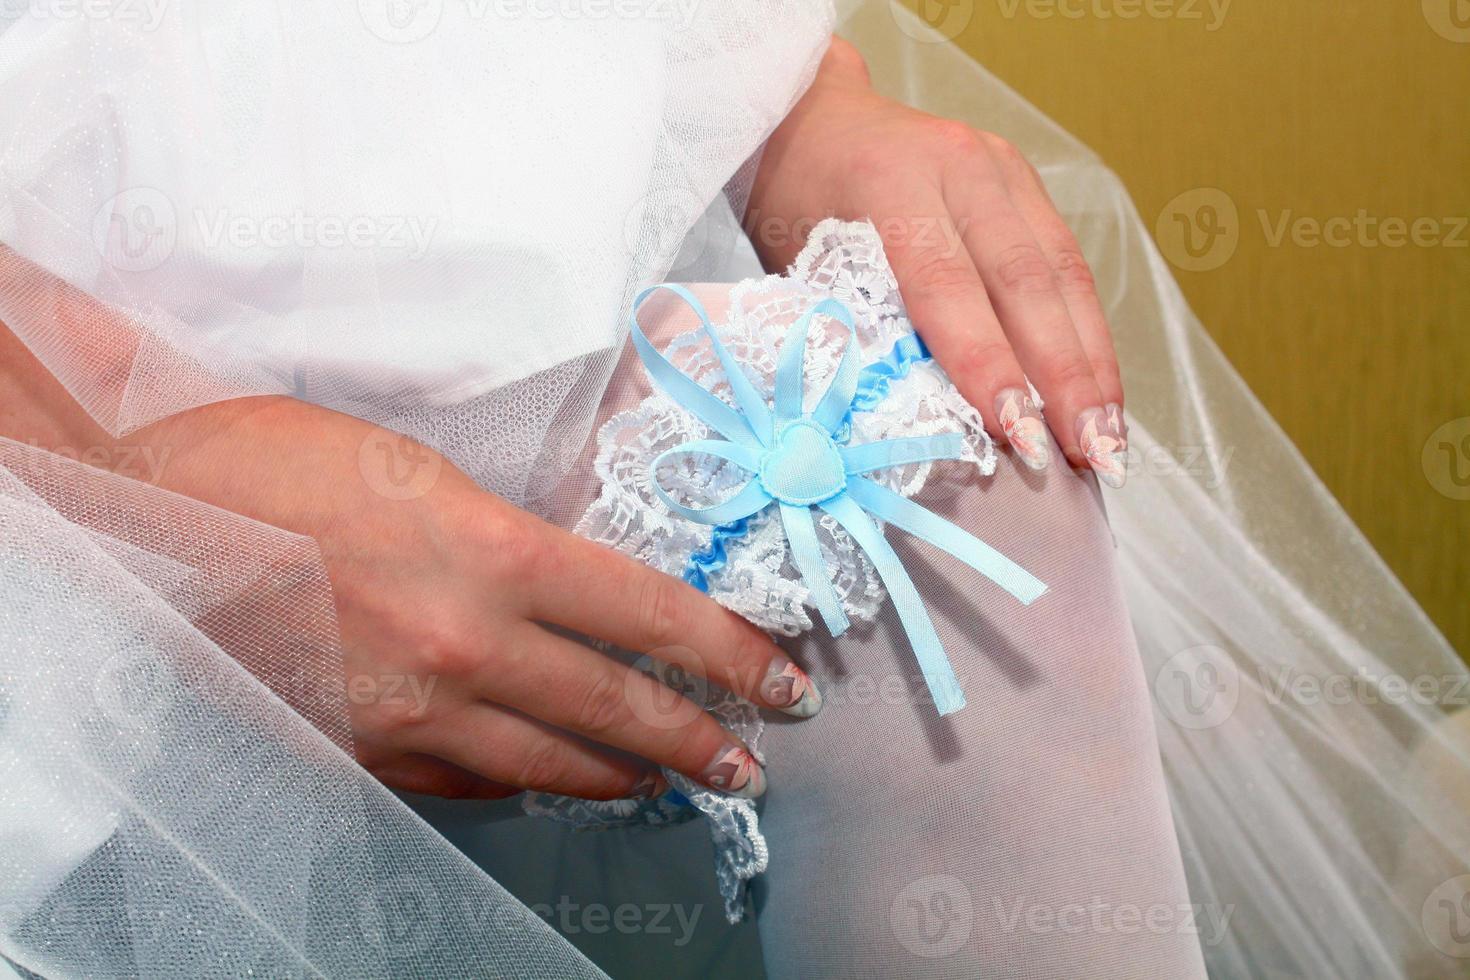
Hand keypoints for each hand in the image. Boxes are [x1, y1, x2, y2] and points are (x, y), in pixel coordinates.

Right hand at [0, 281, 820, 801]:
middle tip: (749, 762)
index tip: (779, 677)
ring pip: (550, 767)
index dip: (728, 652)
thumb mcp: (424, 472)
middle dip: (698, 740)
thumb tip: (577, 590)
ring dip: (623, 778)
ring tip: (671, 783)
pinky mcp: (363, 748)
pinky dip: (523, 784)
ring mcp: (412, 711)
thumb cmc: (277, 461)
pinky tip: (551, 783)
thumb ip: (510, 541)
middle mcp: (465, 645)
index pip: (649, 615)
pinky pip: (468, 783)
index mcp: (492, 554)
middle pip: (617, 711)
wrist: (144, 514)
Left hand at [750, 38, 1127, 486]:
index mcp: (890, 184)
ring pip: (1063, 275)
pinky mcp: (1025, 182)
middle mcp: (959, 168)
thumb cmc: (795, 209)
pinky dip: (1086, 336)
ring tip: (1109, 442)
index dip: (987, 364)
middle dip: (1064, 379)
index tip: (1019, 435)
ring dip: (1092, 366)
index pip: (947, 285)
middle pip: (1026, 281)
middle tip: (1090, 457)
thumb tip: (919, 426)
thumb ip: (860, 330)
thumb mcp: (803, 266)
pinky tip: (1100, 395)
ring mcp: (1002, 169)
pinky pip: (1067, 265)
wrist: (810, 118)